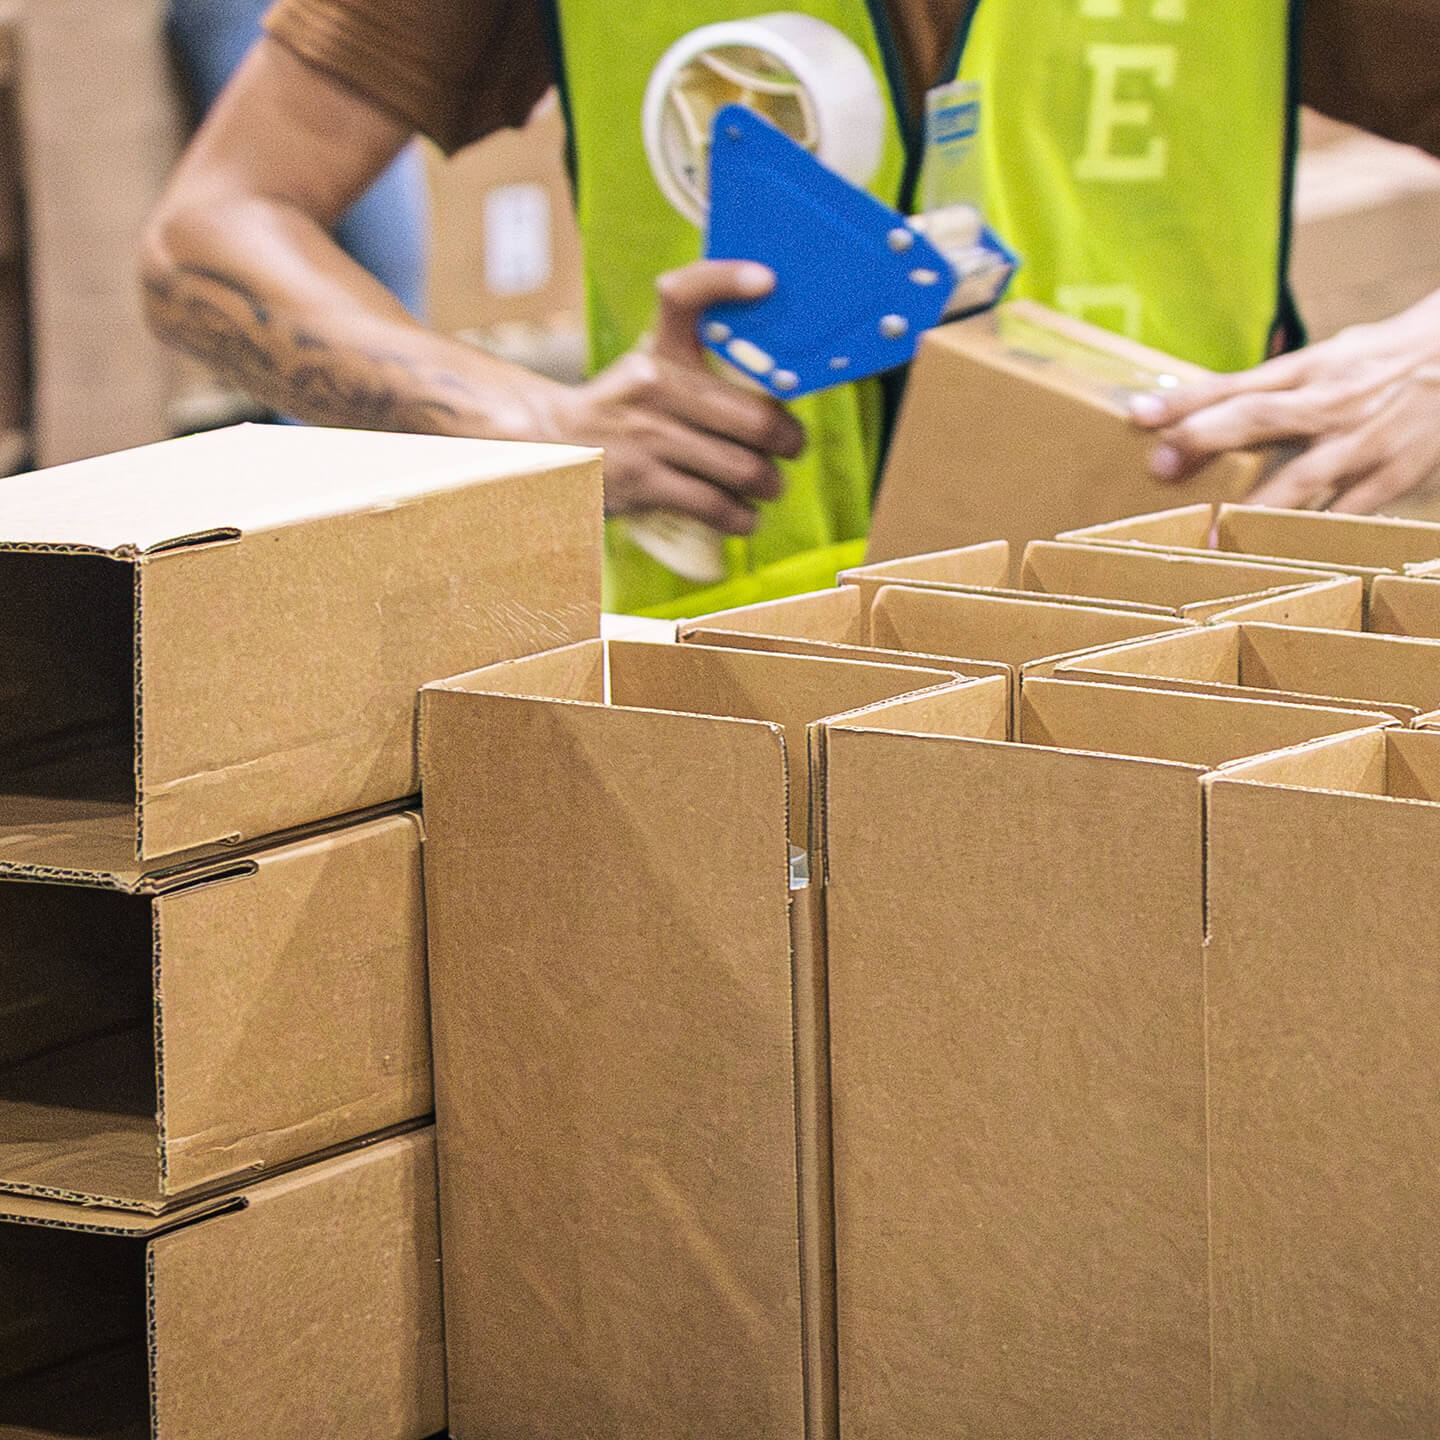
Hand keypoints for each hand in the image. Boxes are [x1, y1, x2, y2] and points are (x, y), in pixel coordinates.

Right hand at [525, 259, 805, 533]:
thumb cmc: (619, 414)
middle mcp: (652, 388)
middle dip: (788, 439)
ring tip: (771, 485)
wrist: (551, 450)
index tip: (766, 280)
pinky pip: (714, 504)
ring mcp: (647, 438)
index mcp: (657, 356)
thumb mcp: (647, 371)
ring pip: (742, 467)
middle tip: (792, 447)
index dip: (726, 279)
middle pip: (752, 416)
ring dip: (770, 483)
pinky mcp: (644, 483)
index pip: (683, 295)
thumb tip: (776, 388)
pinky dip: (742, 516)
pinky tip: (746, 516)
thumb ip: (698, 366)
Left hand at [1128, 291, 1439, 512]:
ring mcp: (1361, 443)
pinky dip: (1312, 535)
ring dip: (1253, 509)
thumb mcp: (1321, 364)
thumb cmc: (1375, 365)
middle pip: (1260, 419)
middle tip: (1159, 464)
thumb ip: (1262, 394)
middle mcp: (1331, 403)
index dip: (1185, 400)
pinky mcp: (1391, 478)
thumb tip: (1188, 420)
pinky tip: (1276, 558)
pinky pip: (1345, 514)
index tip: (1139, 415)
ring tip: (1212, 537)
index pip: (1236, 384)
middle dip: (1207, 439)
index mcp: (1309, 370)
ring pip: (1302, 477)